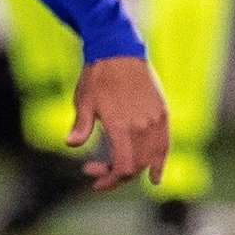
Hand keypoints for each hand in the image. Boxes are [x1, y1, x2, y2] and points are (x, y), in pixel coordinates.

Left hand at [70, 55, 170, 190]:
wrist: (120, 51)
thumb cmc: (98, 76)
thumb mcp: (84, 101)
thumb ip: (81, 126)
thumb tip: (70, 144)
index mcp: (122, 125)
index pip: (123, 166)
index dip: (110, 180)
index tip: (95, 182)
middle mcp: (143, 125)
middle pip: (136, 165)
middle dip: (115, 175)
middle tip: (93, 170)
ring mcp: (156, 120)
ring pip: (151, 158)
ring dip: (134, 170)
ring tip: (116, 171)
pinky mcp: (162, 113)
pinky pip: (164, 144)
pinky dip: (160, 162)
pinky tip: (155, 177)